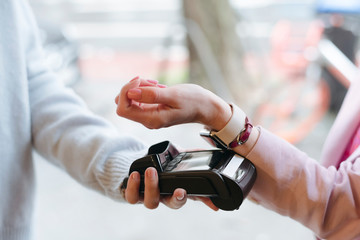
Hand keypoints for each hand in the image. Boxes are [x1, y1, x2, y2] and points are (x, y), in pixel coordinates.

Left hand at [115, 77, 231, 130]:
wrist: (205, 107)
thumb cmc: (194, 102)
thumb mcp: (174, 95)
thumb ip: (151, 95)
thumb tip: (130, 93)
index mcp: (152, 120)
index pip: (123, 109)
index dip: (126, 92)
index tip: (139, 81)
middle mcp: (148, 120)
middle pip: (124, 104)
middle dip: (132, 88)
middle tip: (149, 81)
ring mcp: (149, 115)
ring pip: (130, 99)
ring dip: (138, 87)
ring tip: (155, 83)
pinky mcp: (151, 109)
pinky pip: (138, 98)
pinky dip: (144, 88)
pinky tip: (157, 86)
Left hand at [125, 167, 218, 210]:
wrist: (142, 166)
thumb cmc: (165, 167)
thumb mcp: (182, 168)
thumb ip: (198, 175)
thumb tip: (215, 194)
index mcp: (175, 192)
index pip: (183, 199)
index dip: (184, 197)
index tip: (183, 191)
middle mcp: (163, 197)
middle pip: (170, 204)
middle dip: (174, 198)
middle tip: (179, 189)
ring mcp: (148, 197)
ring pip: (150, 202)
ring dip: (151, 187)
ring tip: (151, 171)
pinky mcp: (134, 194)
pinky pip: (131, 197)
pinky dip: (132, 187)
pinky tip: (135, 174)